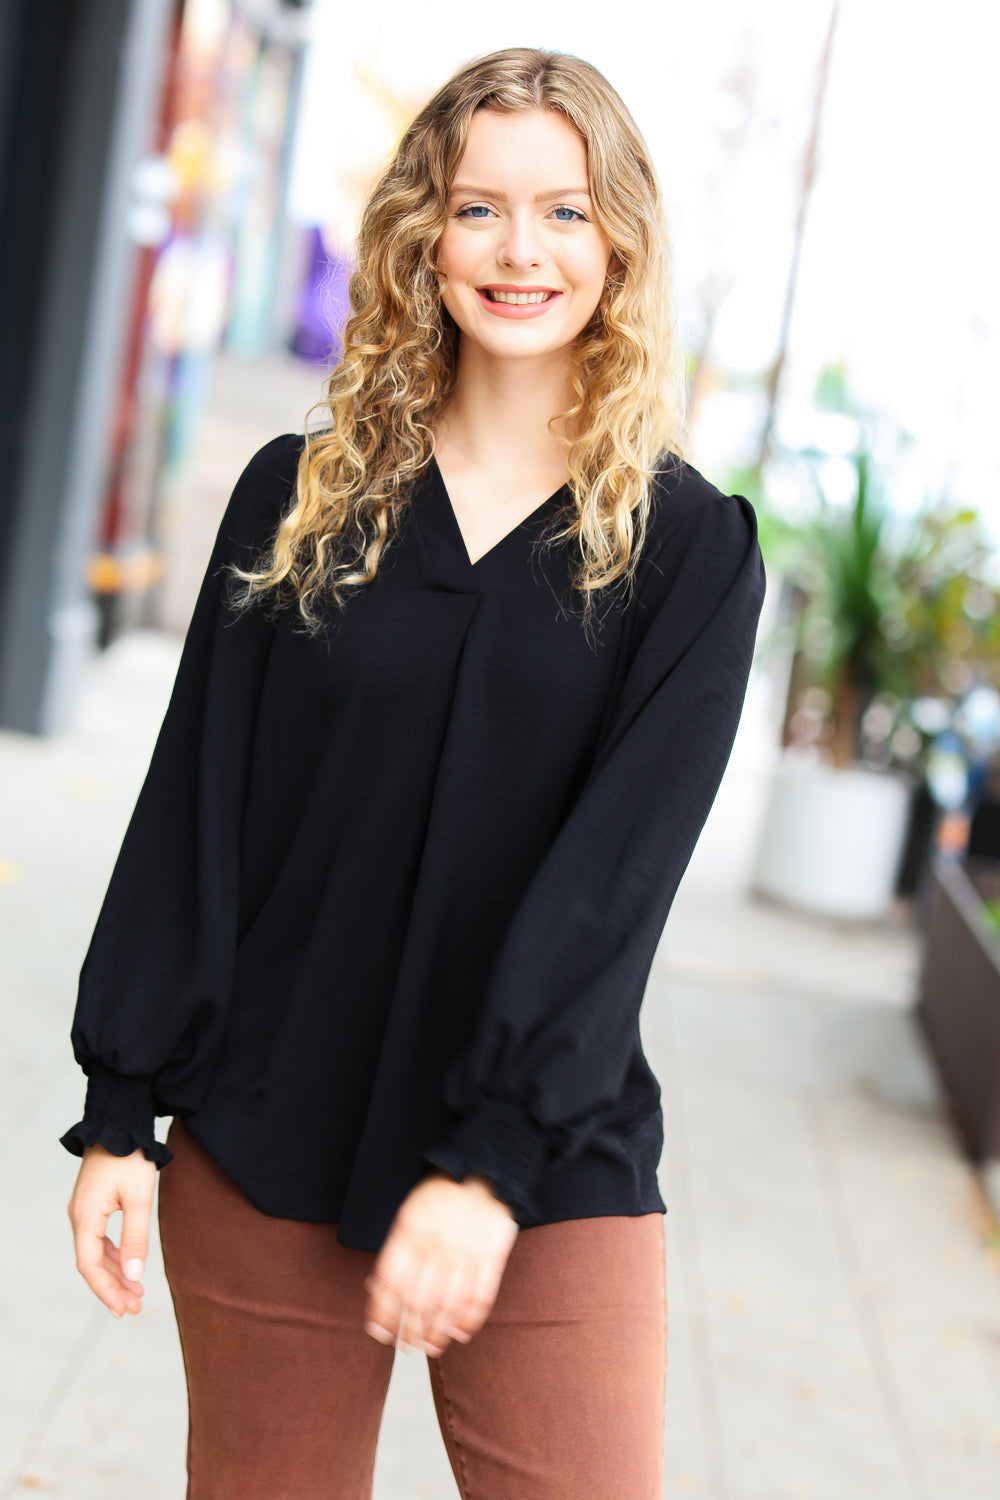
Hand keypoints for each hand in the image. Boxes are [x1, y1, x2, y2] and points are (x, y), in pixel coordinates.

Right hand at [67, 1144, 156, 1316]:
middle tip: (133, 1309)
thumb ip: (136, 1238)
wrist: (121, 1123)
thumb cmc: (131, 1158)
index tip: (123, 1309)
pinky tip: (128, 1267)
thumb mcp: (138, 1198)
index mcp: (85, 1217)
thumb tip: (134, 1276)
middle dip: (112, 1287)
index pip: (90, 1265)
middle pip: (92, 1262)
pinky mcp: (92, 1204)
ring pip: (96, 1252)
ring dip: (115, 1273)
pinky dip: (114, 1255)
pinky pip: (99, 1238)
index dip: (106, 1290)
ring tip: (135, 1294)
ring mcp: (83, 1211)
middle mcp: (78, 1217)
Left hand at [364, 1170, 518, 1356]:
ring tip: (430, 1347)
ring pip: (449, 1305)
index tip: (379, 1333)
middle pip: (419, 1300)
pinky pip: (480, 1297)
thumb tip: (377, 1291)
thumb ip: (397, 1249)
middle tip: (406, 1347)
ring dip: (437, 1333)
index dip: (383, 1312)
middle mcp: (437, 1242)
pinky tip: (460, 1333)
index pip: (391, 1281)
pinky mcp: (493, 1256)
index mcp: (411, 1228)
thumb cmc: (441, 1195)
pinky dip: (469, 1321)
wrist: (485, 1168)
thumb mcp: (410, 1213)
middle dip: (410, 1330)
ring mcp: (467, 1251)